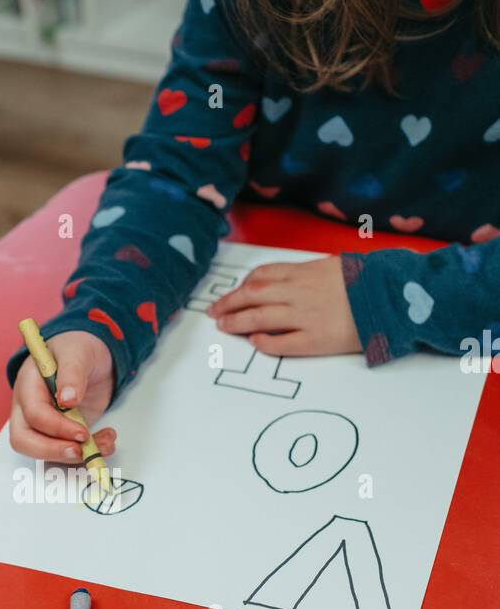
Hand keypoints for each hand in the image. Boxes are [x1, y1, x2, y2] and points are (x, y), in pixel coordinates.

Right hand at [10, 330, 115, 461]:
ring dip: (75, 456)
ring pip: (44, 452)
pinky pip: (66, 452)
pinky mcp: (61, 433)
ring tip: (105, 444)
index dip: (56, 427)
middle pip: (24, 440)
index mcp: (28, 385)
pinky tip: (106, 441)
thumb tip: (67, 399)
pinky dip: (87, 453)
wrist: (91, 355)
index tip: (82, 432)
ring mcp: (44, 423)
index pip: (33, 414)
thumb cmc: (77, 348)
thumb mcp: (77, 353)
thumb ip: (72, 373)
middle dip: (53, 451)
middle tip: (80, 451)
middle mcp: (29, 407)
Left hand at [209, 257, 361, 355]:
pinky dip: (264, 342)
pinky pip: (282, 343)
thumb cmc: (370, 281)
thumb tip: (289, 280)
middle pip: (254, 296)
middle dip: (230, 304)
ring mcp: (306, 316)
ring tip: (224, 327)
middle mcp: (300, 292)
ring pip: (260, 318)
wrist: (394, 298)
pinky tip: (254, 342)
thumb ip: (310, 273)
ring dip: (238, 322)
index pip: (263, 275)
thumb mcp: (337, 265)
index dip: (242, 286)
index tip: (233, 293)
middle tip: (215, 312)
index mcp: (306, 272)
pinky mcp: (316, 340)